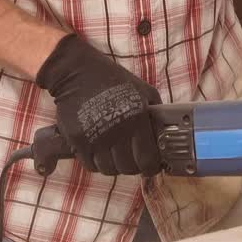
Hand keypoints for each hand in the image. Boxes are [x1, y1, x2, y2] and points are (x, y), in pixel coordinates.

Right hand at [35, 34, 163, 176]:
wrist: (77, 72)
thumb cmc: (113, 80)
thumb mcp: (144, 91)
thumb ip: (155, 114)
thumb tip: (164, 138)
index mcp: (137, 119)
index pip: (147, 160)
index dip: (151, 168)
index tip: (151, 167)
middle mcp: (116, 131)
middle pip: (127, 168)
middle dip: (132, 166)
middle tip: (131, 158)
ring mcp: (95, 138)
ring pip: (108, 169)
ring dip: (113, 165)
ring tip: (114, 153)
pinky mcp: (77, 140)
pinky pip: (90, 164)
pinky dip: (96, 162)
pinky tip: (98, 149)